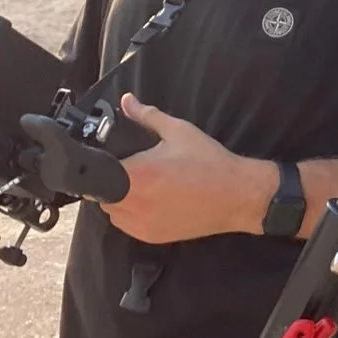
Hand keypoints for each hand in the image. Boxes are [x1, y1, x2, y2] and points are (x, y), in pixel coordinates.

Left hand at [97, 94, 276, 244]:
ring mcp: (141, 224)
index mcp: (137, 175)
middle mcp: (134, 203)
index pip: (101, 170)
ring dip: (120, 199)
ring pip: (113, 212)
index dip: (106, 162)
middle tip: (134, 169)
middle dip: (113, 180)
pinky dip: (132, 214)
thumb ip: (147, 116)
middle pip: (102, 194)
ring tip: (143, 186)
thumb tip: (127, 101)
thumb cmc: (209, 162)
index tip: (117, 157)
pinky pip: (127, 226)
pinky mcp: (151, 237)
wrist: (236, 195)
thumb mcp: (178, 131)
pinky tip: (152, 201)